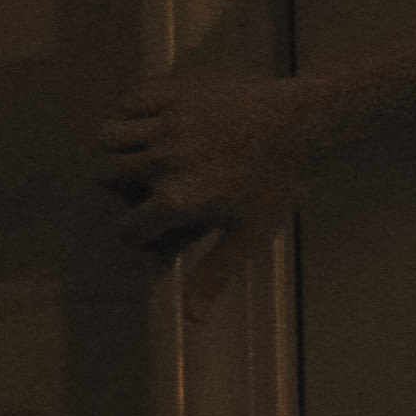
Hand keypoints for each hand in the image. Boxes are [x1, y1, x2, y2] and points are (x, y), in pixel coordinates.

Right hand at [96, 75, 318, 254]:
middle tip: (149, 192)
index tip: (158, 230)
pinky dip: (127, 115)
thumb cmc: (281, 184)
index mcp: (178, 199)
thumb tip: (192, 318)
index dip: (140, 235)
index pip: (127, 228)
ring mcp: (169, 126)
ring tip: (143, 160)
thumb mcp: (250, 235)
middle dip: (122, 191)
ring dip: (117, 152)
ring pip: (109, 138)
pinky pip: (130, 103)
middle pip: (106, 176)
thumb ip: (215, 273)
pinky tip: (146, 128)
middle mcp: (164, 161)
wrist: (308, 126)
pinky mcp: (179, 97)